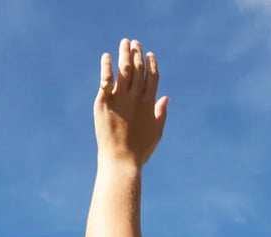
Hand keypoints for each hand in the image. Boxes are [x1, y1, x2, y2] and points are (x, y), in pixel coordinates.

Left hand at [94, 38, 168, 166]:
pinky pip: (105, 79)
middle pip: (138, 69)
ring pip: (124, 69)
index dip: (151, 64)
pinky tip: (106, 56)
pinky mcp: (104, 102)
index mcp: (149, 104)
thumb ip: (161, 112)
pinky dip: (106, 66)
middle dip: (137, 53)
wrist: (120, 160)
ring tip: (124, 43)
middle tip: (135, 42)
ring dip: (125, 54)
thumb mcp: (156, 132)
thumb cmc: (140, 150)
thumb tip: (166, 97)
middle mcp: (136, 98)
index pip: (152, 77)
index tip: (149, 54)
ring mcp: (120, 99)